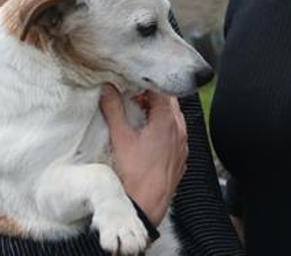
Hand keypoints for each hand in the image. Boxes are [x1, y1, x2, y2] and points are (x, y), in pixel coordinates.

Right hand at [99, 85, 187, 225]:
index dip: (145, 83)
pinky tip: (147, 137)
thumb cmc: (134, 174)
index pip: (161, 88)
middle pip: (169, 102)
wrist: (146, 206)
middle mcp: (180, 130)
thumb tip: (107, 88)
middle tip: (132, 98)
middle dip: (151, 96)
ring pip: (173, 118)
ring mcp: (182, 145)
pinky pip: (175, 135)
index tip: (131, 83)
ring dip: (157, 113)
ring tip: (137, 116)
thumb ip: (114, 109)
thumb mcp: (120, 137)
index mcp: (167, 120)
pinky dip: (163, 129)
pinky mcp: (180, 158)